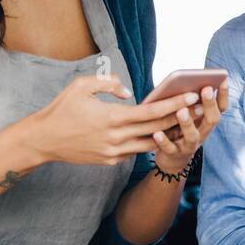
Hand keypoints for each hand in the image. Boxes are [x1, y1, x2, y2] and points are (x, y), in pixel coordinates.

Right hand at [21, 75, 194, 166]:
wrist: (43, 140)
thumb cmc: (61, 109)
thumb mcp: (81, 86)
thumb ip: (109, 83)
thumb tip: (130, 91)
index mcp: (112, 118)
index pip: (152, 112)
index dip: (174, 104)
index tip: (192, 96)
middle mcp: (117, 138)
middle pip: (157, 128)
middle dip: (181, 118)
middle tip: (201, 108)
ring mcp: (114, 152)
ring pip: (150, 144)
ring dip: (170, 134)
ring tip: (189, 123)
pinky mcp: (110, 161)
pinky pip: (135, 150)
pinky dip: (149, 142)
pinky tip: (163, 134)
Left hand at [152, 82, 228, 173]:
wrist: (173, 159)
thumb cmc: (180, 130)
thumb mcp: (189, 115)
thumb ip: (190, 101)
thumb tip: (187, 79)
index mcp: (207, 121)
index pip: (221, 108)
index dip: (224, 95)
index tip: (223, 79)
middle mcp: (203, 133)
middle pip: (212, 119)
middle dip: (210, 104)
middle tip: (206, 89)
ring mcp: (190, 145)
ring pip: (192, 136)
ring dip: (187, 123)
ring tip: (181, 111)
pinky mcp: (174, 154)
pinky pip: (170, 148)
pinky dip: (164, 141)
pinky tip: (157, 133)